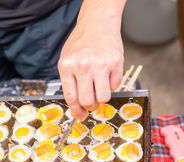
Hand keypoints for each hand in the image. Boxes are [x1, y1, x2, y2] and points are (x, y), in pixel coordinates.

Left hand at [58, 0, 124, 120]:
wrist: (97, 23)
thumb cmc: (81, 44)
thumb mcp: (67, 61)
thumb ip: (70, 84)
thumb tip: (78, 109)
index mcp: (67, 67)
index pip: (71, 98)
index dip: (76, 111)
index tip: (80, 115)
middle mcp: (83, 66)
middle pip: (88, 101)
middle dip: (90, 106)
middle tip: (91, 102)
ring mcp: (100, 65)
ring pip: (104, 97)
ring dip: (102, 97)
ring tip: (99, 88)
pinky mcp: (116, 63)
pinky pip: (115, 86)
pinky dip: (111, 84)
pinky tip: (107, 74)